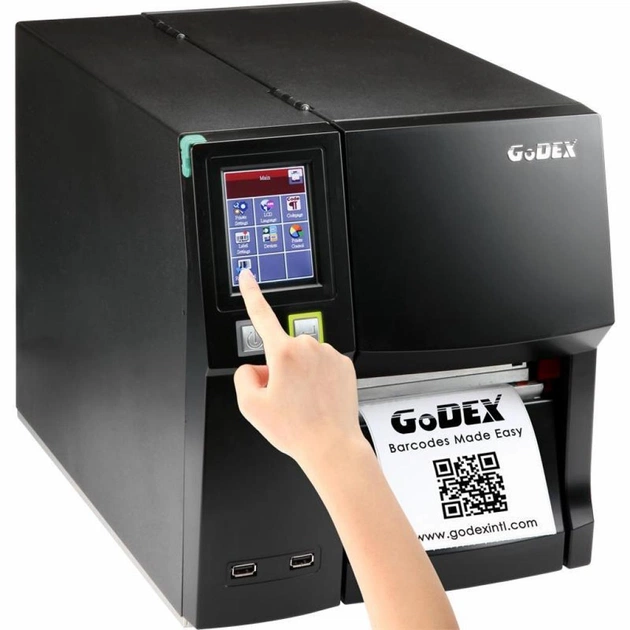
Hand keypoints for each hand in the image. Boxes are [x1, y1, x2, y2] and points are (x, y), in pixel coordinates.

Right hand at [233, 269, 362, 469]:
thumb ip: (243, 377)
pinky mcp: (345, 365)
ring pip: (305, 359)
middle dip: (279, 367)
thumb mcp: (251, 407)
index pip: (261, 315)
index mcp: (284, 353)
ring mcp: (330, 355)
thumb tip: (255, 368)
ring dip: (300, 374)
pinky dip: (318, 379)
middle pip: (283, 350)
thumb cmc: (296, 429)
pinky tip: (319, 399)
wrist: (332, 446)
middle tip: (284, 397)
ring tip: (304, 403)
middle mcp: (308, 348)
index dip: (251, 293)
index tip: (247, 275)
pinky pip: (323, 366)